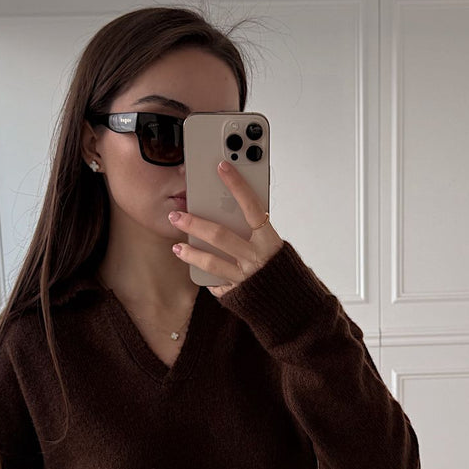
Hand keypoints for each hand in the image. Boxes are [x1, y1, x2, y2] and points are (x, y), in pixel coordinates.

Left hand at [169, 160, 283, 297]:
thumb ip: (255, 228)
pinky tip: (197, 270)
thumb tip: (228, 204)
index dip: (237, 185)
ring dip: (191, 254)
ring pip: (212, 263)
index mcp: (270, 240)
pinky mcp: (238, 294)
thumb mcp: (273, 243)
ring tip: (177, 247)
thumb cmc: (281, 266)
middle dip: (195, 223)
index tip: (221, 166)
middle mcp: (257, 258)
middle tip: (176, 215)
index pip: (252, 207)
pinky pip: (217, 284)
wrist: (292, 302)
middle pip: (221, 236)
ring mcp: (246, 278)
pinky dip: (207, 277)